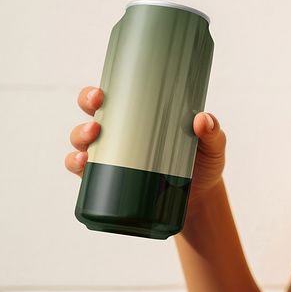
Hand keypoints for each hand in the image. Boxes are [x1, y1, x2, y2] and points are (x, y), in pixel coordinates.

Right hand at [64, 86, 226, 208]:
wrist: (201, 198)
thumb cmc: (204, 162)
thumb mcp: (212, 145)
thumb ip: (212, 132)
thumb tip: (202, 120)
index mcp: (142, 115)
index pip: (114, 96)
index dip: (97, 93)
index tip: (99, 94)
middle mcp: (122, 132)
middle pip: (92, 114)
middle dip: (86, 110)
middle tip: (97, 120)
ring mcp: (114, 157)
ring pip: (83, 142)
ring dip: (79, 139)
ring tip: (91, 143)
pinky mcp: (113, 181)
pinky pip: (86, 173)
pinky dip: (78, 167)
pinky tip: (82, 165)